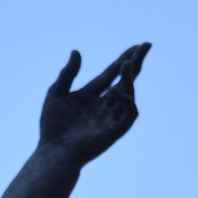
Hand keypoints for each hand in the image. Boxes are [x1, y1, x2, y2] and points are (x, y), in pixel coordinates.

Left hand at [40, 44, 149, 165]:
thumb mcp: (56, 94)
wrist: (55, 152)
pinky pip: (130, 113)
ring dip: (128, 78)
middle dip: (135, 63)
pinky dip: (127, 100)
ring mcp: (111, 118)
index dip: (123, 59)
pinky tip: (116, 90)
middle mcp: (103, 106)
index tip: (137, 45)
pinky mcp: (116, 131)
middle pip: (124, 81)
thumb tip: (76, 51)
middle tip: (145, 45)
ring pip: (128, 94)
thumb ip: (67, 74)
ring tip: (126, 65)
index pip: (110, 74)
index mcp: (90, 97)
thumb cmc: (52, 128)